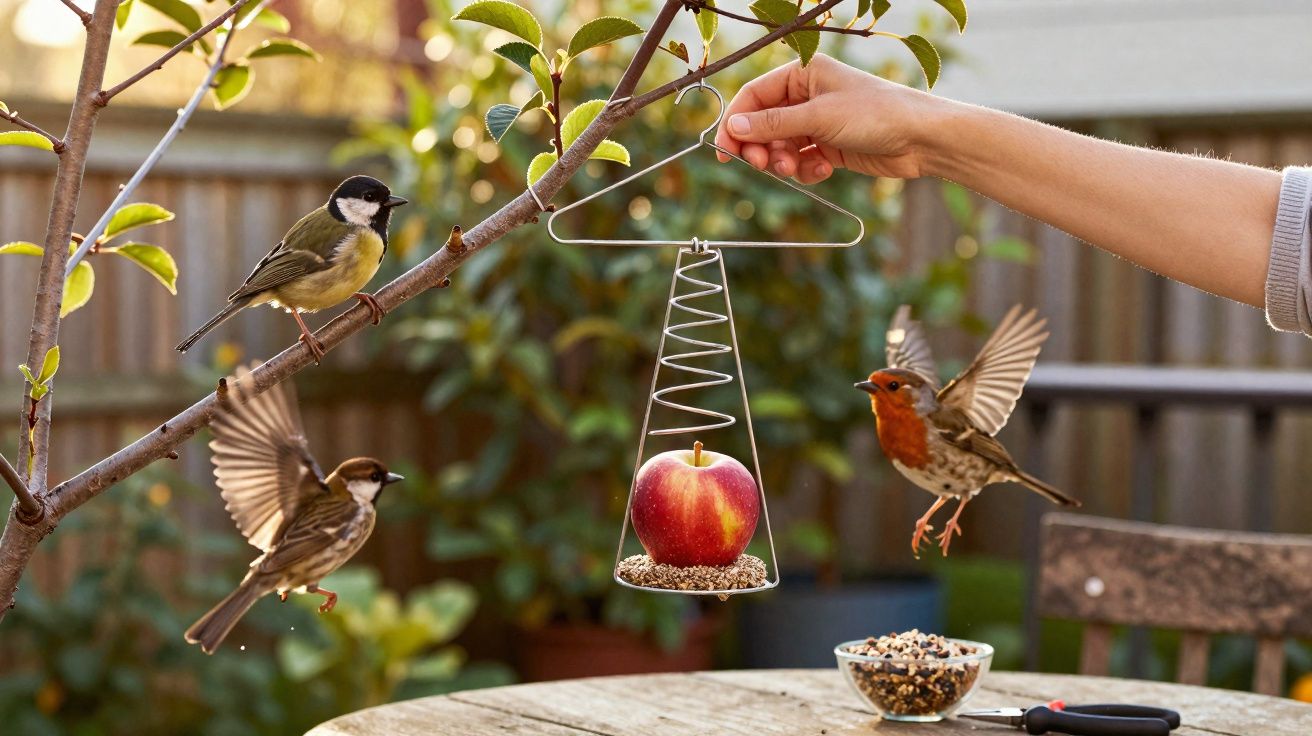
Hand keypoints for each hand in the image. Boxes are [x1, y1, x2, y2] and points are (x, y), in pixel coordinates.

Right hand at [714, 53, 945, 182]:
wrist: (921, 139)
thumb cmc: (876, 114)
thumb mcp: (819, 117)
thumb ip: (773, 124)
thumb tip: (732, 128)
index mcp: (803, 73)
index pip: (754, 96)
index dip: (736, 123)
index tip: (724, 150)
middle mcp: (807, 96)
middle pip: (762, 124)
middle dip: (760, 147)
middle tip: (761, 165)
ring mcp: (818, 122)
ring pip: (780, 146)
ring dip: (783, 162)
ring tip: (795, 169)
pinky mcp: (829, 146)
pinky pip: (801, 161)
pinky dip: (806, 170)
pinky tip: (823, 171)